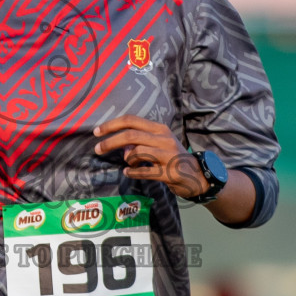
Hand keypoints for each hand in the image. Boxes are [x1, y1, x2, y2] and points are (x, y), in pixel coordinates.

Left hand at [93, 115, 207, 198]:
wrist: (198, 175)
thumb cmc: (173, 157)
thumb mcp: (159, 144)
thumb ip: (140, 141)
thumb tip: (121, 146)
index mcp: (159, 129)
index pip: (131, 120)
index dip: (112, 125)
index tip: (97, 132)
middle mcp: (164, 139)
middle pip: (131, 135)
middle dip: (110, 142)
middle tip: (97, 149)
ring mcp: (168, 155)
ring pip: (137, 152)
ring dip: (127, 159)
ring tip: (128, 164)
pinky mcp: (169, 173)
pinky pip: (144, 172)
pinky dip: (132, 173)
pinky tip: (129, 173)